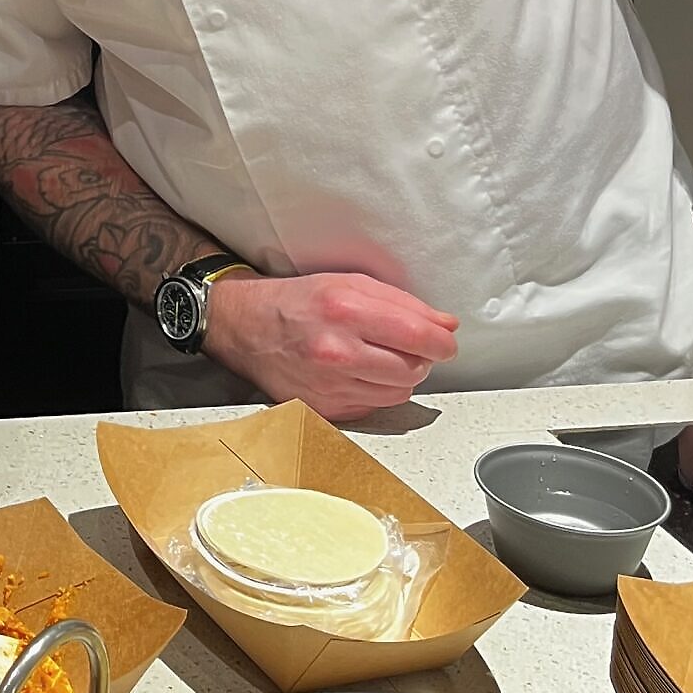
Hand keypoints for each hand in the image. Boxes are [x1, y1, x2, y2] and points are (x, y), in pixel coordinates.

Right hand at [203, 269, 459, 420]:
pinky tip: (359, 372)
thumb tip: (445, 325)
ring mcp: (330, 385)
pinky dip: (376, 390)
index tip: (446, 340)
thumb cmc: (298, 301)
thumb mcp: (349, 283)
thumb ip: (402, 303)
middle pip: (414, 368)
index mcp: (345, 309)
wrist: (247, 328)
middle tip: (409, 345)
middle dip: (421, 357)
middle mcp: (337, 350)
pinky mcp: (325, 409)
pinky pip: (374, 406)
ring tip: (380, 356)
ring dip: (400, 375)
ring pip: (398, 391)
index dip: (442, 341)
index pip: (419, 336)